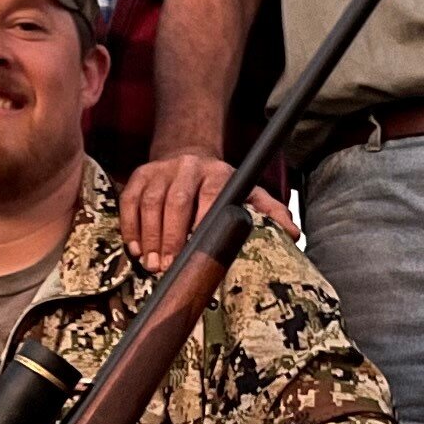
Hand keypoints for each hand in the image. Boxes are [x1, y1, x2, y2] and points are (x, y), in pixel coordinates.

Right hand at [118, 150, 284, 268]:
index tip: (195, 252)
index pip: (209, 198)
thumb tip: (293, 233)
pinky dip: (130, 226)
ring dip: (149, 236)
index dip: (199, 225)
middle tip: (166, 267)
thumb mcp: (249, 194)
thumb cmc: (219, 187)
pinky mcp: (140, 174)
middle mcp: (190, 168)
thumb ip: (269, 212)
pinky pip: (130, 200)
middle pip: (176, 201)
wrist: (189, 156)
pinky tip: (134, 248)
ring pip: (150, 202)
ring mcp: (162, 169)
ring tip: (150, 263)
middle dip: (170, 237)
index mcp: (218, 174)